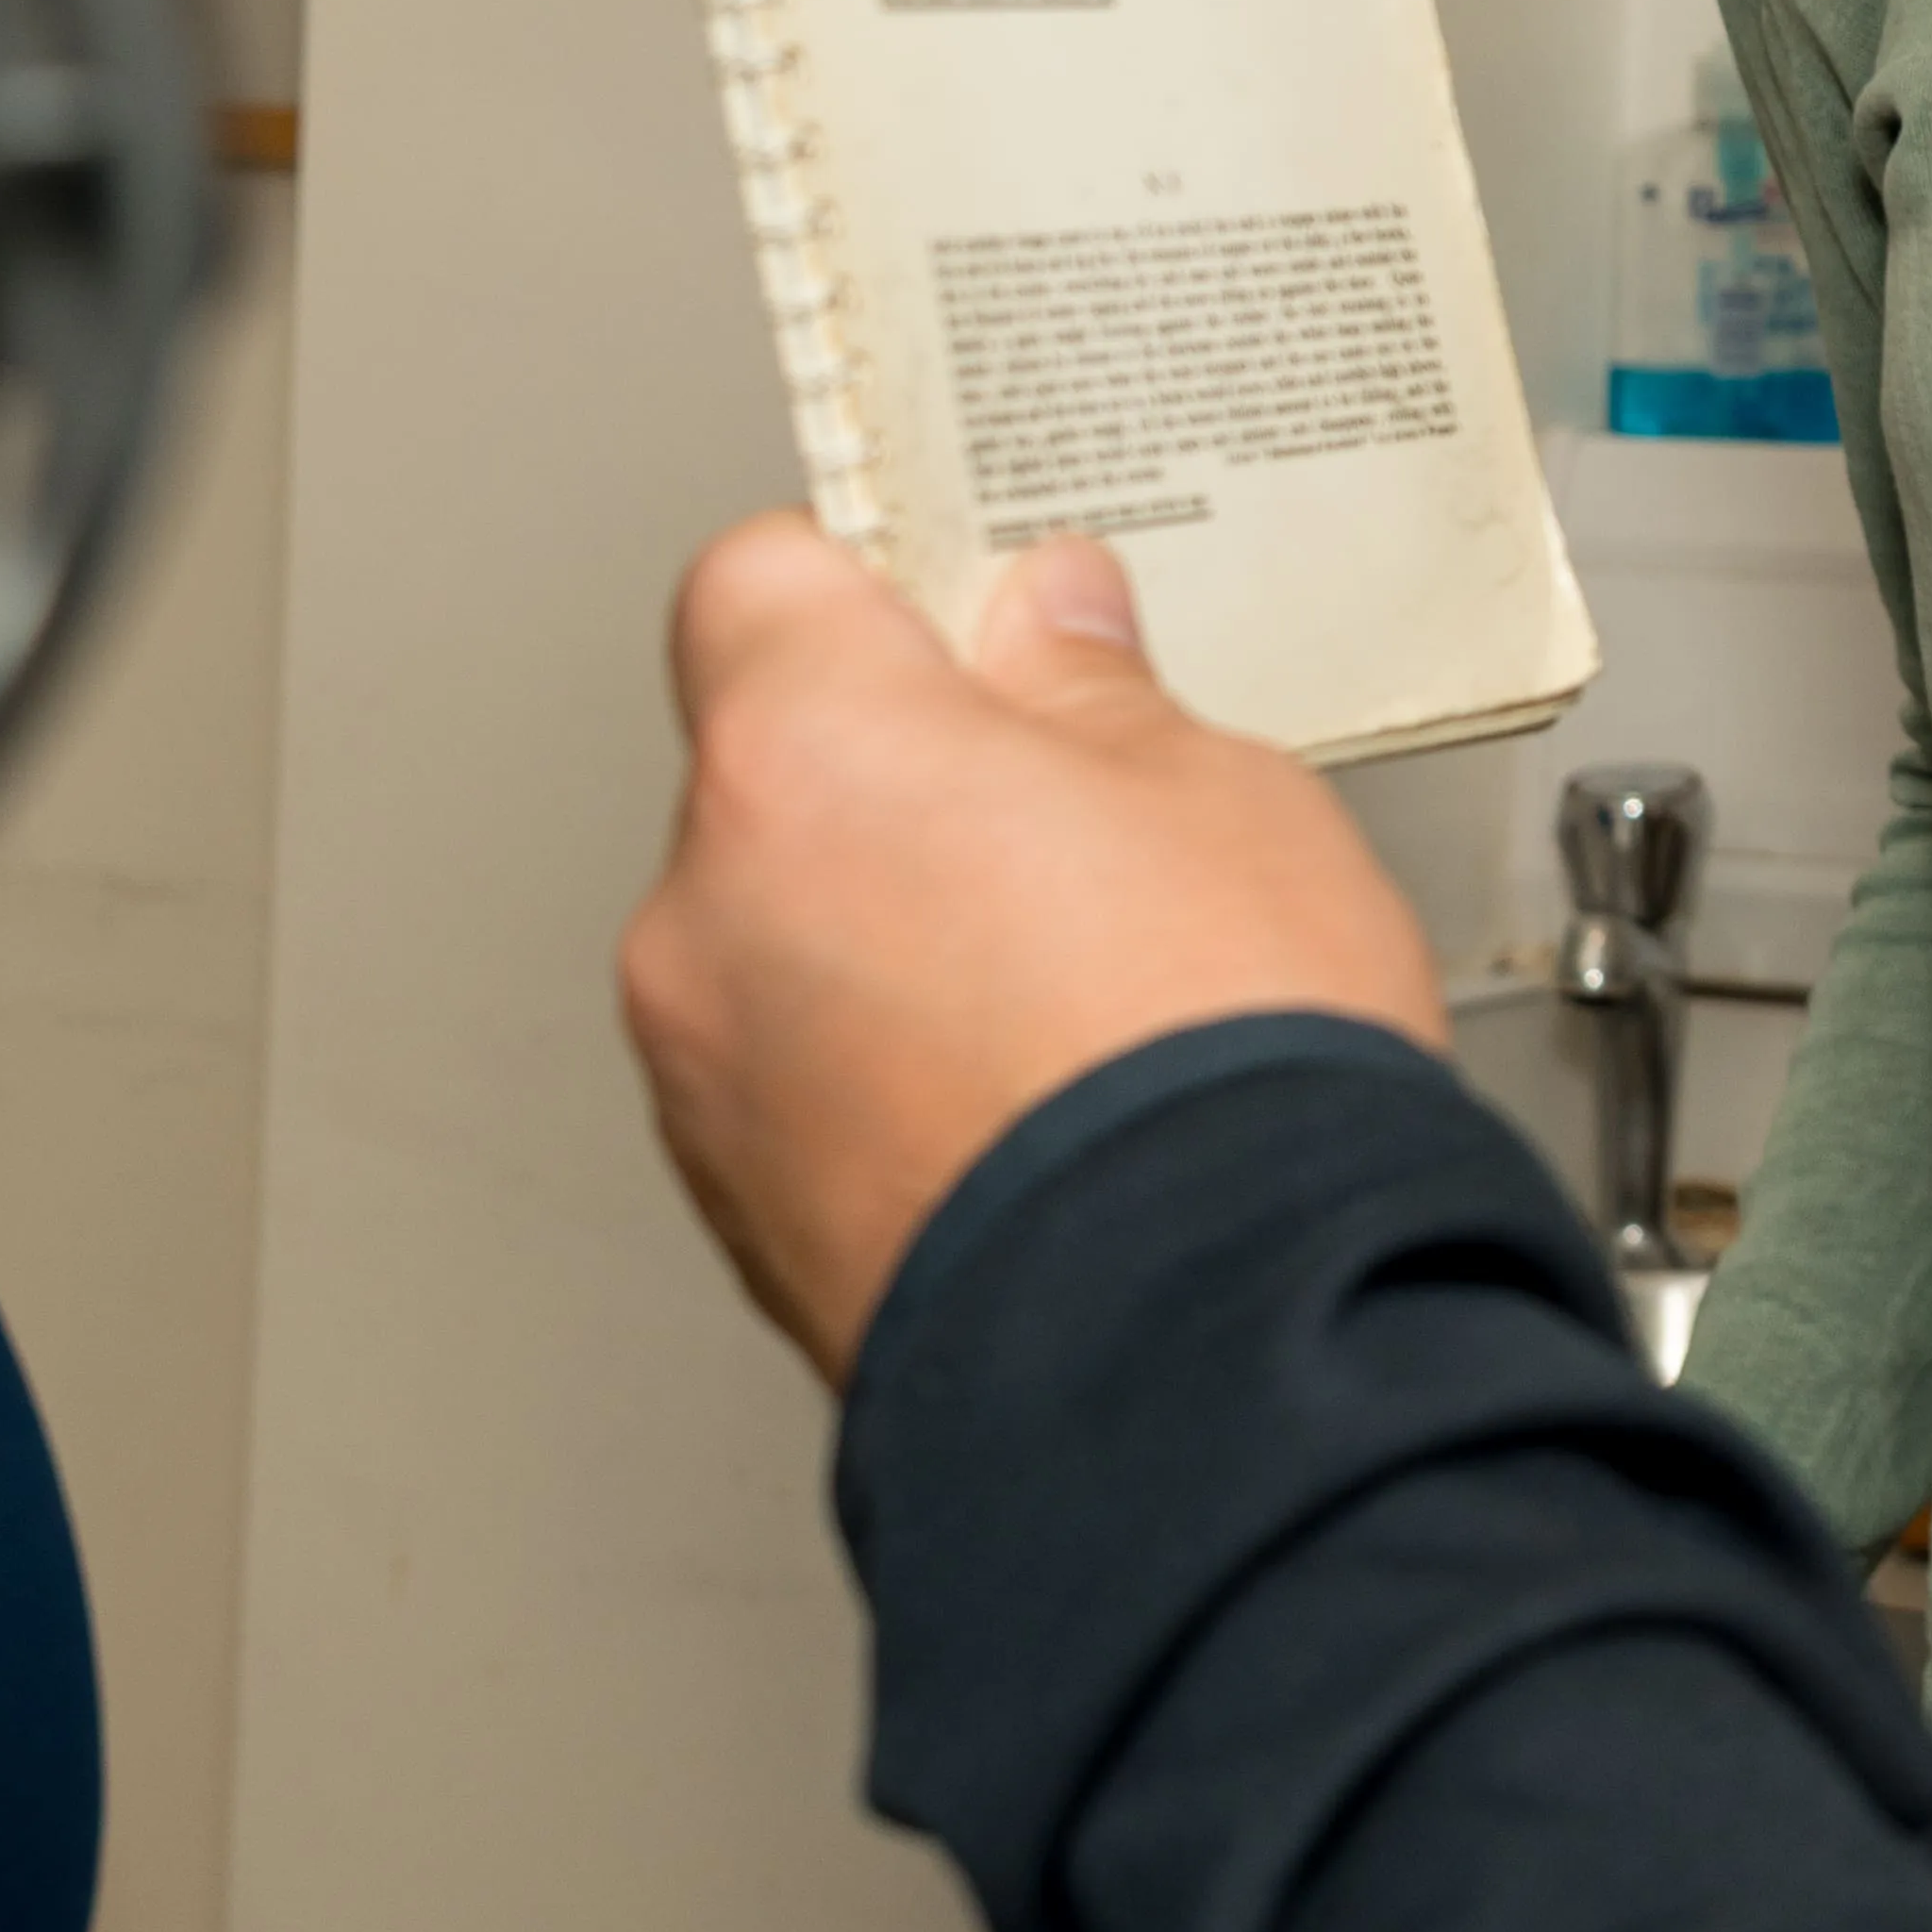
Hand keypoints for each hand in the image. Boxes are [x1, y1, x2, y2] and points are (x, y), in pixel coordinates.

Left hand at [620, 515, 1449, 1384]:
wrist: (1205, 1347)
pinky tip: (1051, 1110)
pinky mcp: (747, 1225)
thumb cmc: (1212, 1061)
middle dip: (911, 788)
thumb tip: (1051, 636)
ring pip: (788, 948)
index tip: (977, 615)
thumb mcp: (1221, 792)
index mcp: (809, 751)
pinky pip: (809, 1092)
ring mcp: (711, 1084)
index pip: (762, 584)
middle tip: (1086, 822)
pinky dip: (900, 1083)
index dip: (878, 587)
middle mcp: (710, 912)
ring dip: (901, 947)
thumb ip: (1096, 698)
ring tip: (1089, 998)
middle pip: (781, 781)